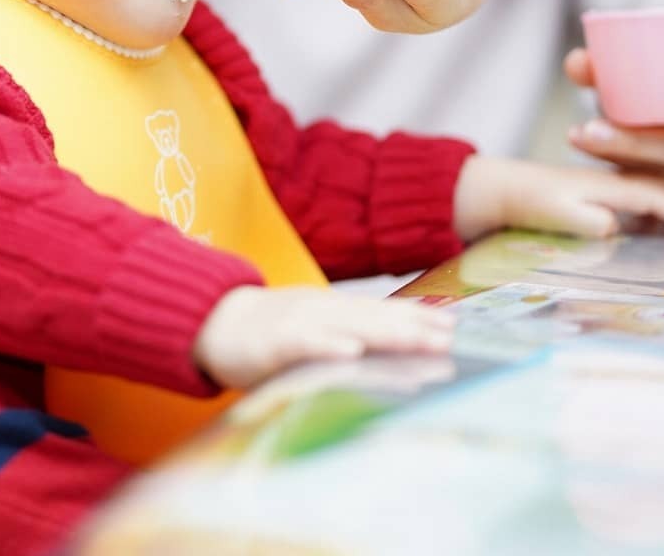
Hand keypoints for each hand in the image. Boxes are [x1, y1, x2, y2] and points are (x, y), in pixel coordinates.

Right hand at [193, 285, 454, 389]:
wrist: (209, 320)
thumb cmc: (264, 334)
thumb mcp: (309, 329)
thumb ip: (342, 334)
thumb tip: (382, 349)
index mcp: (332, 310)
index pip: (381, 312)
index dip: (416, 318)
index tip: (454, 327)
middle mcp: (322, 311)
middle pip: (375, 317)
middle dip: (414, 328)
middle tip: (450, 338)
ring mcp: (299, 323)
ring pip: (349, 326)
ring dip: (387, 334)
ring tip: (422, 342)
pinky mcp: (274, 340)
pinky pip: (305, 342)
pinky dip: (329, 344)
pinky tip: (353, 351)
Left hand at [452, 155, 663, 240]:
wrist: (500, 187)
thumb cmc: (528, 202)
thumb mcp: (559, 213)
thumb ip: (590, 222)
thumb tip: (615, 227)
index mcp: (607, 186)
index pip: (655, 193)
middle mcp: (608, 181)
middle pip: (658, 185)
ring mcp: (599, 184)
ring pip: (646, 187)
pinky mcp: (589, 190)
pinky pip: (631, 193)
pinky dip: (647, 203)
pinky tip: (645, 219)